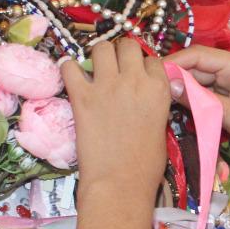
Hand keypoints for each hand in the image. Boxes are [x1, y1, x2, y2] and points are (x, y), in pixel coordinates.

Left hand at [62, 38, 170, 203]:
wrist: (120, 183)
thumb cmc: (146, 165)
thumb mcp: (161, 127)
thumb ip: (153, 103)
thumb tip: (141, 96)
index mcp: (159, 88)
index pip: (152, 60)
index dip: (143, 66)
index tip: (136, 75)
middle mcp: (134, 80)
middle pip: (127, 45)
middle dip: (122, 53)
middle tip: (115, 68)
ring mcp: (106, 85)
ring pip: (101, 47)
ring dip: (98, 55)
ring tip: (95, 69)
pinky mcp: (81, 96)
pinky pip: (69, 66)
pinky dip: (69, 68)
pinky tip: (72, 76)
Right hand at [163, 45, 229, 175]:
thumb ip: (200, 100)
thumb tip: (168, 86)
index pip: (197, 55)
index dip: (173, 63)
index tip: (151, 76)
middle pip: (195, 70)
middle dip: (175, 80)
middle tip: (152, 94)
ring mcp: (229, 89)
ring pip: (197, 86)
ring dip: (182, 95)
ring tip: (160, 104)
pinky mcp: (227, 106)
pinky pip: (203, 101)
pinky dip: (192, 106)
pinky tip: (176, 114)